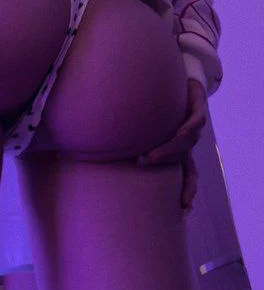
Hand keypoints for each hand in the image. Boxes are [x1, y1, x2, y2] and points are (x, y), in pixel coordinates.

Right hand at [137, 78, 206, 211]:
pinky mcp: (198, 109)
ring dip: (168, 150)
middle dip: (164, 166)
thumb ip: (126, 140)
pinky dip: (188, 129)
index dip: (187, 191)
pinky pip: (195, 122)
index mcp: (182, 151)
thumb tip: (91, 149)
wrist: (184, 79)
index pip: (188, 175)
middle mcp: (190, 142)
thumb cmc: (159, 104)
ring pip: (186, 143)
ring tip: (150, 155)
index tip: (185, 210)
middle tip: (141, 165)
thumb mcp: (145, 128)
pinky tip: (178, 133)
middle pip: (183, 162)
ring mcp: (195, 126)